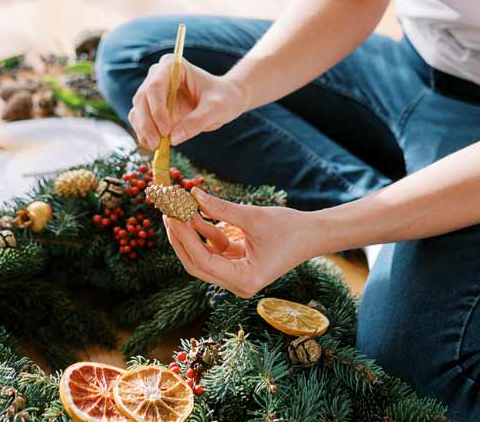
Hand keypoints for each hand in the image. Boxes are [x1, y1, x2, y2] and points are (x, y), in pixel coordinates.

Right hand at [128, 57, 246, 150]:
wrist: (226, 100)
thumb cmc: (223, 98)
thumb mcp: (216, 109)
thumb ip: (196, 121)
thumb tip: (172, 139)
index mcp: (172, 65)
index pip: (155, 86)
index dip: (156, 109)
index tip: (165, 130)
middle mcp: (158, 75)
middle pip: (142, 99)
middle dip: (147, 124)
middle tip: (157, 145)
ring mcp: (153, 92)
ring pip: (138, 112)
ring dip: (143, 131)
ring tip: (157, 148)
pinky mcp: (152, 108)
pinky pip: (141, 122)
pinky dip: (145, 135)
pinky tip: (156, 147)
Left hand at [163, 187, 322, 298]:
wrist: (313, 235)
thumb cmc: (289, 229)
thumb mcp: (253, 217)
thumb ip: (222, 209)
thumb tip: (193, 196)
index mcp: (243, 281)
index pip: (202, 262)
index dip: (184, 238)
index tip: (171, 215)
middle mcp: (237, 284)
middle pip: (197, 264)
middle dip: (180, 238)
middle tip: (166, 212)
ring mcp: (236, 275)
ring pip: (202, 257)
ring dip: (190, 233)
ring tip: (176, 208)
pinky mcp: (238, 264)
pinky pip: (214, 249)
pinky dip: (204, 232)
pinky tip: (194, 212)